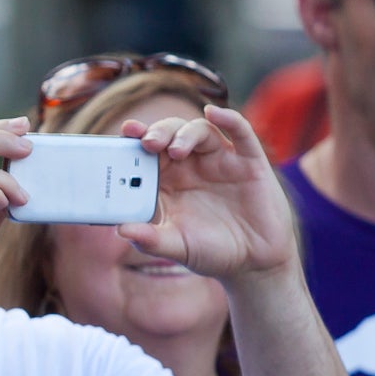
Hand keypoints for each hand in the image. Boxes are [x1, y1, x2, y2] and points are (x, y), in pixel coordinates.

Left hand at [120, 104, 296, 280]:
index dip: (136, 140)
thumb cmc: (211, 252)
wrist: (253, 262)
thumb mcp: (177, 247)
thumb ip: (150, 239)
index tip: (123, 133)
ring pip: (200, 131)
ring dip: (185, 134)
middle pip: (171, 134)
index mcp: (168, 181)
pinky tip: (214, 113)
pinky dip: (228, 119)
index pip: (148, 153)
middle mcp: (192, 166)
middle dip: (158, 133)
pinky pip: (240, 132)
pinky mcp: (249, 162)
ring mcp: (221, 160)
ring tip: (175, 150)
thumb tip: (121, 229)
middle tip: (147, 142)